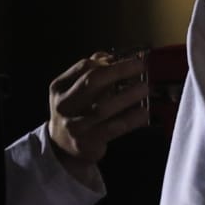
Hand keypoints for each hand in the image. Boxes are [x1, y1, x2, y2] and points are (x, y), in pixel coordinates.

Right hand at [48, 51, 150, 170]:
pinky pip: (113, 128)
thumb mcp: (74, 90)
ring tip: (145, 88)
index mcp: (59, 87)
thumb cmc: (75, 111)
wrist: (62, 146)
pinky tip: (144, 112)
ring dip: (128, 96)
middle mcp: (64, 105)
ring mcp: (75, 125)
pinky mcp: (88, 142)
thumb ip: (92, 72)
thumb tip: (115, 58)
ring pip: (103, 107)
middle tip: (141, 67)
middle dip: (119, 71)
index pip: (84, 67)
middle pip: (91, 83)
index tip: (129, 59)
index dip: (109, 61)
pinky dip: (131, 119)